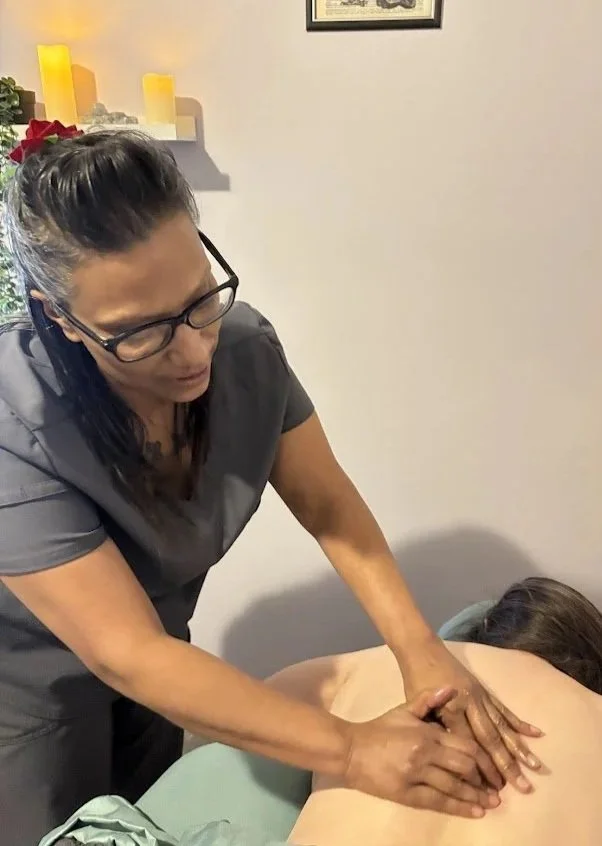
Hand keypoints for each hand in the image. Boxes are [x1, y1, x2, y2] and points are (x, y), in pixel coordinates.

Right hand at [344, 686, 500, 817]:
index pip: (465, 745)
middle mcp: (425, 753)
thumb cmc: (380, 729)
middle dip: (484, 779)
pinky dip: (459, 807)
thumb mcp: (404, 710)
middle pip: (464, 767)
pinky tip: (474, 812)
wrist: (351, 750)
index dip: (484, 759)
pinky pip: (438, 802)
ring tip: (491, 804)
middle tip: (497, 789)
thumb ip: (428, 700)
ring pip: (454, 787)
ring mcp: (416, 774)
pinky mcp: (406, 793)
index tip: (495, 768)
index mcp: (427, 732)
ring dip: (476, 797)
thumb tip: (451, 687)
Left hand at [402, 641, 543, 792]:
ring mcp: (481, 698)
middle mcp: (470, 705)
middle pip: (490, 740)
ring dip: (519, 748)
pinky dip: (520, 723)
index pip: (468, 745)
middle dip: (507, 765)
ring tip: (535, 766)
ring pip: (502, 727)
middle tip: (523, 787)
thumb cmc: (416, 682)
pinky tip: (536, 734)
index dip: (479, 769)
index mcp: (451, 710)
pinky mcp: (486, 692)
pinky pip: (505, 710)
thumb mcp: (419, 708)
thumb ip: (435, 731)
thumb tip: (451, 758)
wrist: (423, 651)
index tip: (491, 790)